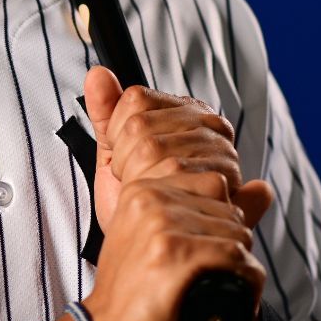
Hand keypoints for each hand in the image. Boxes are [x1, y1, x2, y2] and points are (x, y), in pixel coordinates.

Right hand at [82, 170, 271, 320]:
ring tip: (224, 289)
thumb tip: (266, 188)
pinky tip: (240, 297)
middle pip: (229, 210)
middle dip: (233, 244)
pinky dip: (247, 279)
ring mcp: (161, 226)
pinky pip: (234, 257)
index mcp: (142, 188)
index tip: (208, 251)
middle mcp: (150, 199)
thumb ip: (193, 208)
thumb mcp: (150, 236)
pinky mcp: (174, 256)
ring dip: (241, 265)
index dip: (221, 220)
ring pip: (236, 235)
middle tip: (218, 276)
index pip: (215, 185)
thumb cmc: (132, 293)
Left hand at [83, 66, 274, 230]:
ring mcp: (219, 150)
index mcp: (187, 110)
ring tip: (153, 194)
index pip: (135, 100)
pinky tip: (163, 203)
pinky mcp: (222, 180)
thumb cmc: (138, 200)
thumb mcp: (114, 153)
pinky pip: (169, 174)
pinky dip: (154, 193)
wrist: (154, 246)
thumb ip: (106, 111)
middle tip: (139, 183)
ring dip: (138, 180)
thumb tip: (97, 73)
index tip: (126, 160)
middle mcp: (210, 124)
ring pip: (150, 149)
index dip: (118, 136)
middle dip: (125, 162)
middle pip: (140, 126)